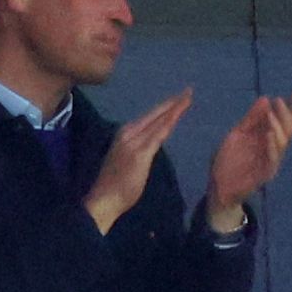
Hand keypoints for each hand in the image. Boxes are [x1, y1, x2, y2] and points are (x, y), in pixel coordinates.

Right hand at [84, 89, 192, 234]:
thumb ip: (137, 152)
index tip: (178, 99)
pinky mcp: (140, 153)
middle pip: (155, 115)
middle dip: (173, 103)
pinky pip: (159, 134)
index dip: (164, 108)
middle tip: (189, 91)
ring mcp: (134, 142)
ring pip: (158, 121)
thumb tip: (147, 149)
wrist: (103, 199)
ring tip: (187, 97)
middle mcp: (128, 133)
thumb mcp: (127, 162)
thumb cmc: (114, 187)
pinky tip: (178, 114)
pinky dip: (169, 122)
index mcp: (125, 134)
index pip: (149, 118)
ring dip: (174, 108)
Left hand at [206, 93, 291, 229]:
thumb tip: (265, 99)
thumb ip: (251, 119)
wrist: (219, 186)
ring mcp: (270, 162)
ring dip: (277, 127)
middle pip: (287, 130)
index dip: (290, 109)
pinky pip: (272, 159)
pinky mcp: (265, 174)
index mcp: (266, 139)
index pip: (283, 122)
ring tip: (271, 115)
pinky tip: (269, 135)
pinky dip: (272, 147)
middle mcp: (272, 149)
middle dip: (284, 115)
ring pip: (282, 143)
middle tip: (278, 102)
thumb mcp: (237, 134)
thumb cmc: (228, 160)